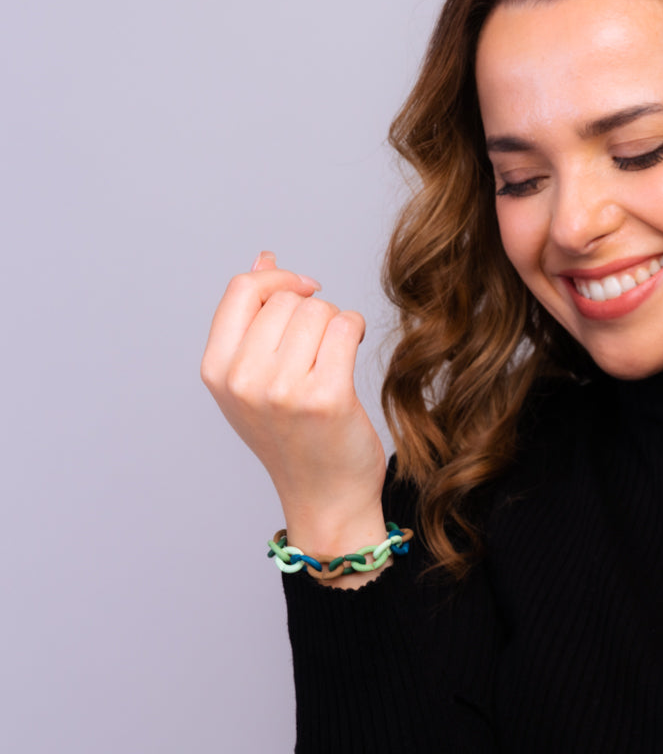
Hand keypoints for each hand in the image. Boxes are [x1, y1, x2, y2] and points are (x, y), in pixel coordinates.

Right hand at [201, 252, 386, 556]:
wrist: (325, 496)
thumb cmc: (294, 436)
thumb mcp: (254, 380)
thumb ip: (252, 319)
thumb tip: (265, 257)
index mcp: (217, 371)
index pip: (242, 289)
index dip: (278, 278)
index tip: (305, 289)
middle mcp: (244, 380)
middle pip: (285, 298)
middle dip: (311, 311)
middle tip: (320, 346)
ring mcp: (283, 390)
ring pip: (318, 309)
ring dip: (335, 323)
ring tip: (335, 355)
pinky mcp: (326, 397)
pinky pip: (346, 327)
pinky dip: (354, 330)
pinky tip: (353, 351)